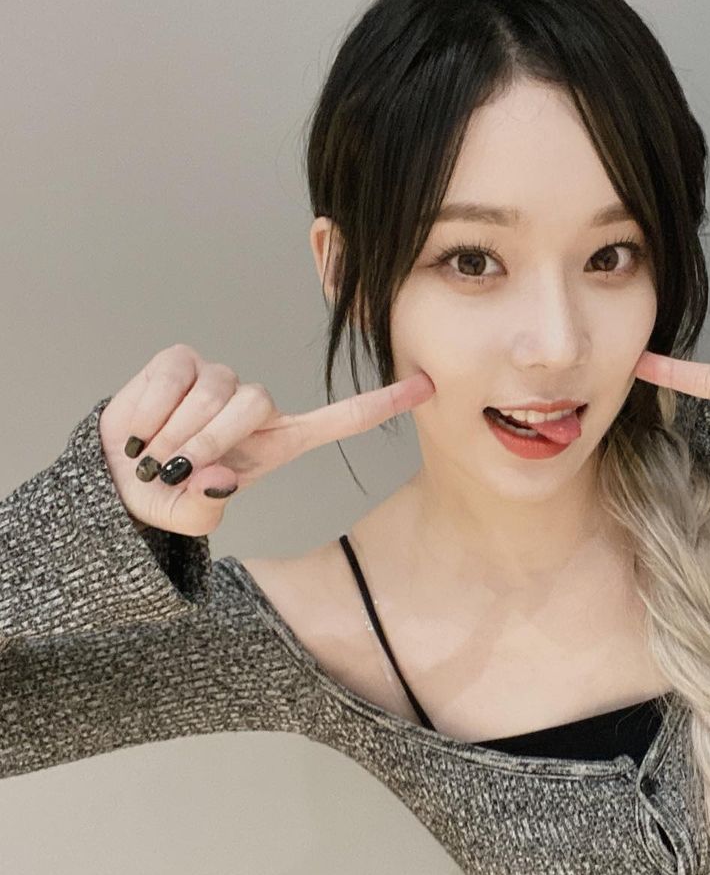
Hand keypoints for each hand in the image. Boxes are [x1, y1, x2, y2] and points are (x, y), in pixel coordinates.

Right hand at [98, 343, 435, 536]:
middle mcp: (256, 406)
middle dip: (210, 440)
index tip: (427, 385)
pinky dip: (151, 415)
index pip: (340, 418)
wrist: (118, 473)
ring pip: (213, 393)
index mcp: (277, 442)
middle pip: (256, 404)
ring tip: (157, 456)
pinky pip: (173, 381)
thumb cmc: (167, 493)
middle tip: (176, 469)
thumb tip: (216, 480)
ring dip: (175, 434)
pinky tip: (141, 431)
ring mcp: (220, 378)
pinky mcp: (183, 361)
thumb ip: (205, 506)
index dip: (382, 404)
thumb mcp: (190, 513)